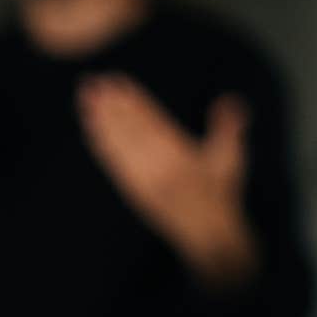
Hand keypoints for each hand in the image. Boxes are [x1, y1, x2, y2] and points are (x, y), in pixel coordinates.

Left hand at [78, 75, 258, 286]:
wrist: (207, 235)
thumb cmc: (221, 195)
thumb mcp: (231, 160)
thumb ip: (229, 128)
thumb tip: (231, 100)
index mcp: (180, 157)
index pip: (152, 122)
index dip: (133, 100)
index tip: (117, 81)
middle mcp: (157, 168)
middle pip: (129, 130)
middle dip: (109, 105)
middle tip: (92, 82)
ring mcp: (142, 180)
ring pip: (117, 144)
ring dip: (99, 120)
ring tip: (84, 98)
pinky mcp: (133, 190)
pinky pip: (113, 163)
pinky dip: (101, 145)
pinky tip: (90, 129)